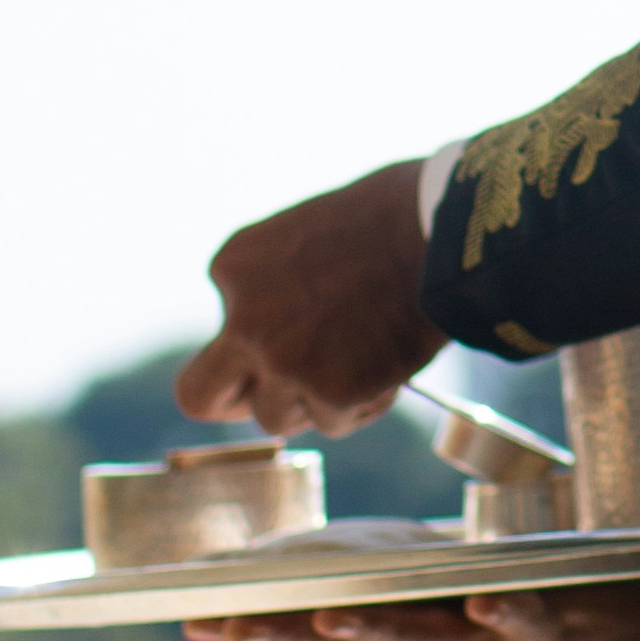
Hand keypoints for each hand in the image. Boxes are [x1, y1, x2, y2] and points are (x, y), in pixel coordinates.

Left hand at [178, 160, 433, 434]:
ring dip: (313, 403)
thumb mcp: (303, 237)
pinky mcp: (330, 394)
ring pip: (275, 417)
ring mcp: (284, 362)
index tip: (289, 340)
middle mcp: (243, 321)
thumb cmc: (389, 217)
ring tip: (361, 366)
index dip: (254, 344)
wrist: (440, 227)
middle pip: (199, 396)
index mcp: (232, 268)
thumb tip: (280, 336)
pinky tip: (390, 364)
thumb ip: (274, 287)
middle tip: (270, 397)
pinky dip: (363, 404)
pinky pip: (335, 423)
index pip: (220, 330)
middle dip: (232, 402)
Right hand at [196, 586, 639, 640]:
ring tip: (331, 620)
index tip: (192, 617)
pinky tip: (483, 607)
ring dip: (379, 633)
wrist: (628, 639)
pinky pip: (527, 621)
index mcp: (404, 627)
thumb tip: (290, 555)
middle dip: (289, 636)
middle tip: (231, 627)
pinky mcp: (554, 627)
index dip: (257, 626)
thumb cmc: (514, 597)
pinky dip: (504, 616)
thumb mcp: (437, 581)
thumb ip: (370, 570)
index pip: (317, 629)